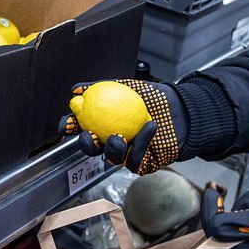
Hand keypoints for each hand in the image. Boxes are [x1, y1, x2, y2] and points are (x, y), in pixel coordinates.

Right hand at [57, 79, 186, 174]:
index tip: (67, 123)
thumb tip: (76, 88)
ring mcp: (126, 153)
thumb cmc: (154, 97)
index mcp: (103, 123)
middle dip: (86, 145)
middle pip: (91, 149)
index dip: (69, 128)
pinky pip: (137, 159)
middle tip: (91, 136)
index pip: (80, 127)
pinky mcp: (143, 163)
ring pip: (111, 158)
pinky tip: (149, 128)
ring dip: (113, 148)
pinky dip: (142, 143)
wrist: (181, 107)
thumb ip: (102, 87)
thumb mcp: (127, 86)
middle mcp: (111, 140)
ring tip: (120, 136)